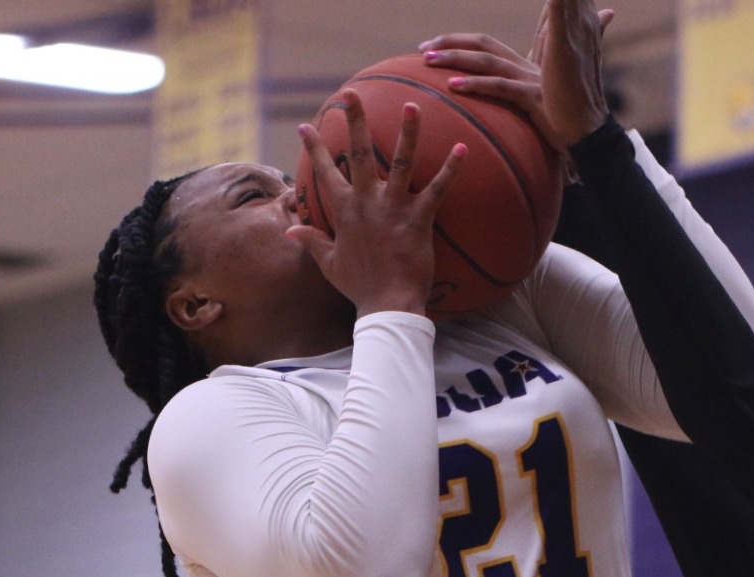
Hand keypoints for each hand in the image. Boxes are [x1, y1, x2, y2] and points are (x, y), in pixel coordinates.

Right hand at [287, 90, 465, 316]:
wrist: (387, 306)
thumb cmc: (360, 287)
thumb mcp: (329, 263)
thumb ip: (312, 241)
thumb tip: (290, 229)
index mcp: (345, 211)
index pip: (325, 171)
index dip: (314, 147)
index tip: (306, 125)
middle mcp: (367, 202)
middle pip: (360, 152)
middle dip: (354, 120)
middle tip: (351, 93)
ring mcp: (393, 208)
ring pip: (401, 161)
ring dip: (407, 132)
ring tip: (412, 105)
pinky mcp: (419, 219)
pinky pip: (438, 189)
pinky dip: (451, 169)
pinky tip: (463, 148)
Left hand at [420, 0, 614, 149]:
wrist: (592, 141)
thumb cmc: (564, 128)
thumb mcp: (538, 108)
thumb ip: (516, 100)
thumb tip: (498, 112)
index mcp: (526, 67)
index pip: (487, 44)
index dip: (460, 41)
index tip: (432, 45)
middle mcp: (527, 68)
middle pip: (483, 44)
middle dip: (451, 42)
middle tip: (422, 48)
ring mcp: (531, 81)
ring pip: (487, 61)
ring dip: (454, 57)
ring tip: (427, 59)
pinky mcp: (535, 99)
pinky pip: (500, 88)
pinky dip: (475, 84)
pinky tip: (452, 86)